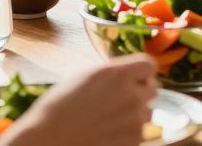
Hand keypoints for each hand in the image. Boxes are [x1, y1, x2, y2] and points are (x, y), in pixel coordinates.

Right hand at [0, 54, 156, 145]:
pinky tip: (107, 132)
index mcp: (118, 73)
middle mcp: (132, 94)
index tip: (134, 77)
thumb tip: (130, 74)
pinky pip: (140, 132)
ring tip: (109, 119)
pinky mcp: (134, 140)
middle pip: (152, 88)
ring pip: (147, 112)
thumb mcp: (86, 76)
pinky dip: (128, 132)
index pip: (149, 64)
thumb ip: (114, 73)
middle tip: (119, 100)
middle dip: (139, 92)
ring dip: (134, 114)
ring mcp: (135, 119)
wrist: (49, 138)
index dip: (141, 72)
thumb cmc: (60, 106)